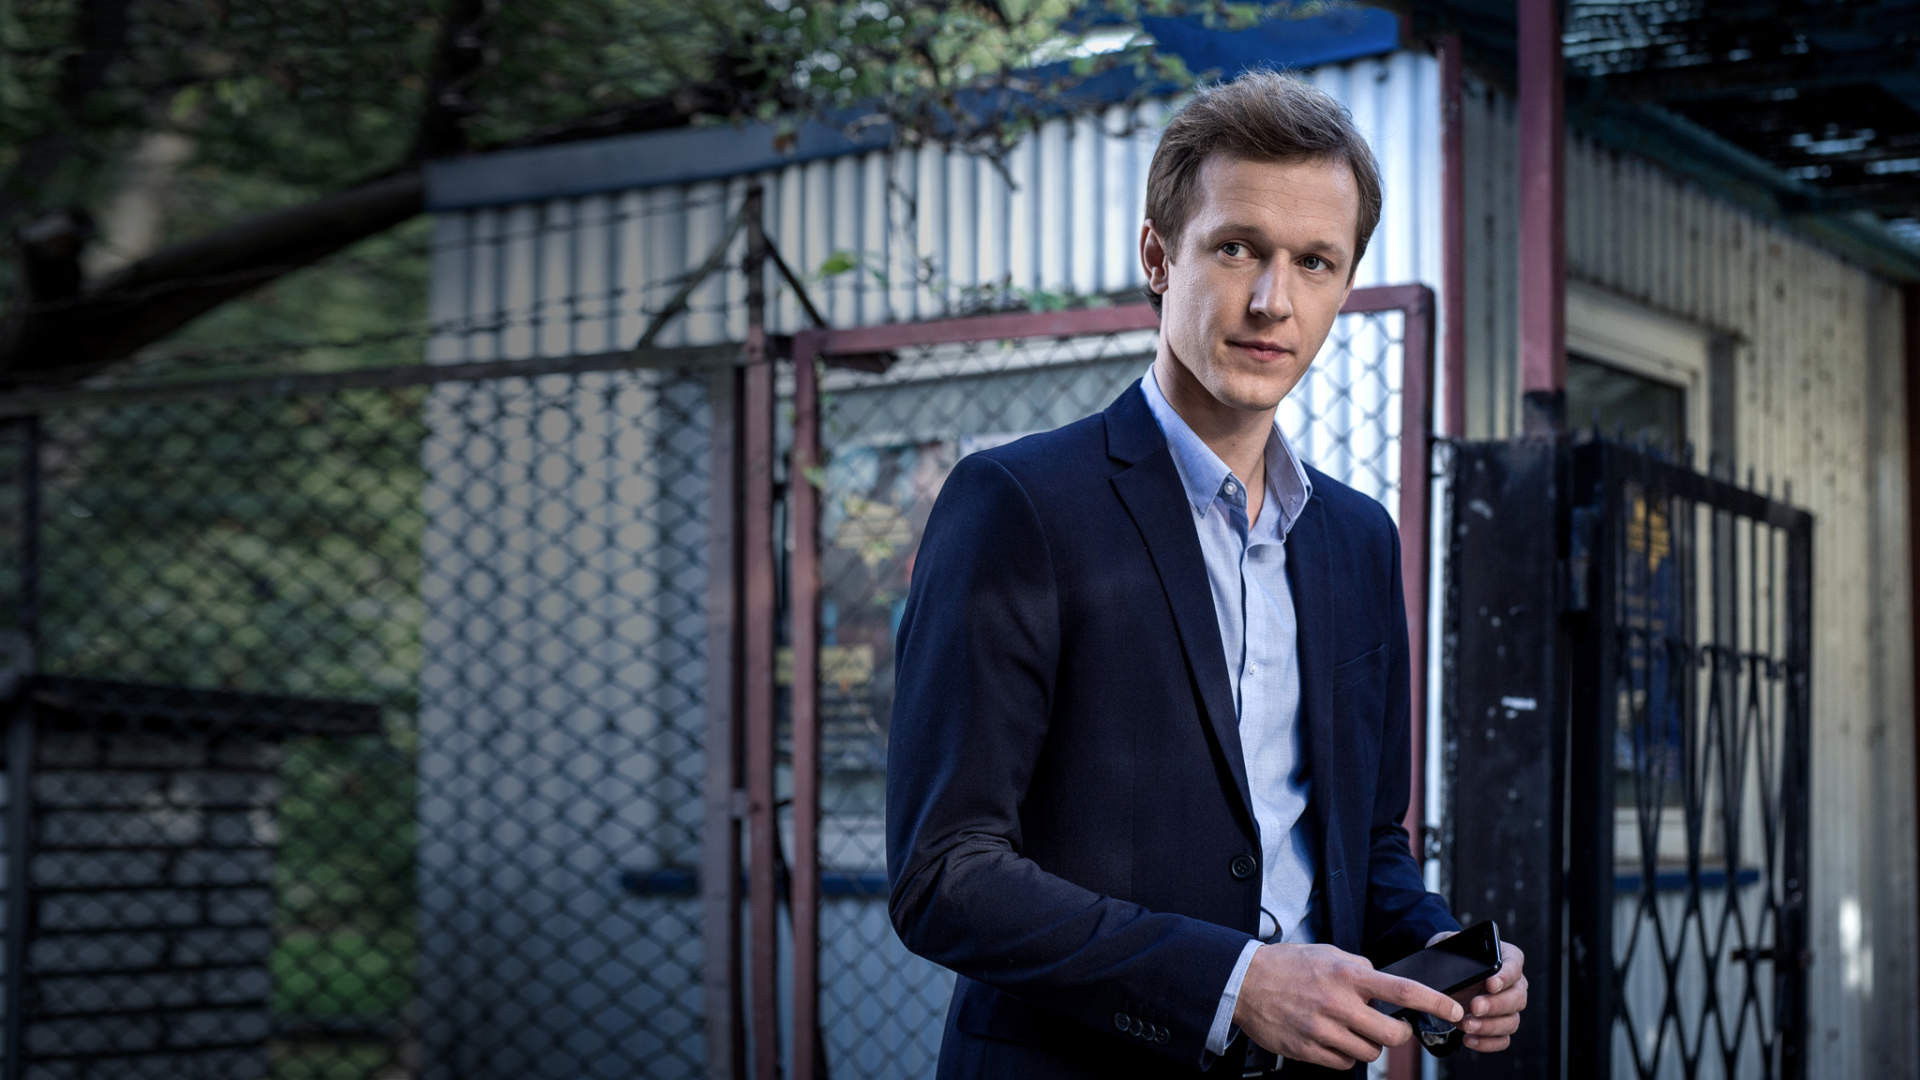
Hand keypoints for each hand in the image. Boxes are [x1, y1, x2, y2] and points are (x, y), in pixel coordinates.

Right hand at [1231, 943, 1465, 1070]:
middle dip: (1398, 1033)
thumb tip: (1381, 980)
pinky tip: (1333, 1038)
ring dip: (1368, 1044)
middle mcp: (1338, 1004)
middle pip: (1392, 1034)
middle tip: (1390, 1026)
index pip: (1402, 989)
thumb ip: (1358, 967)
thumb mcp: (1327, 952)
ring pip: (1369, 1052)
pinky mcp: (1308, 1049)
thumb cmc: (1286, 965)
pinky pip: (1344, 1063)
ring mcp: (1322, 1030)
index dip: (1433, 1003)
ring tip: (1351, 1028)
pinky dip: (1345, 1054)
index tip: (1453, 1010)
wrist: (1244, 982)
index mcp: (1346, 975)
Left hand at [1425, 931, 1527, 1052]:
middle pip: (1517, 998)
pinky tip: (1468, 1039)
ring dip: (1489, 1026)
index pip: (1514, 966)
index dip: (1505, 977)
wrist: (1446, 974)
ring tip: (1466, 1024)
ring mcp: (1510, 1008)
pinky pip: (1502, 1040)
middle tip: (1474, 1007)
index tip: (1490, 984)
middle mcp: (1515, 984)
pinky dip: (1487, 1043)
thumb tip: (1450, 947)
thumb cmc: (1451, 954)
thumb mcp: (1447, 942)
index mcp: (1507, 958)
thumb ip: (1451, 940)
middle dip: (1495, 1005)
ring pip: (1511, 1022)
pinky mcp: (1501, 1026)